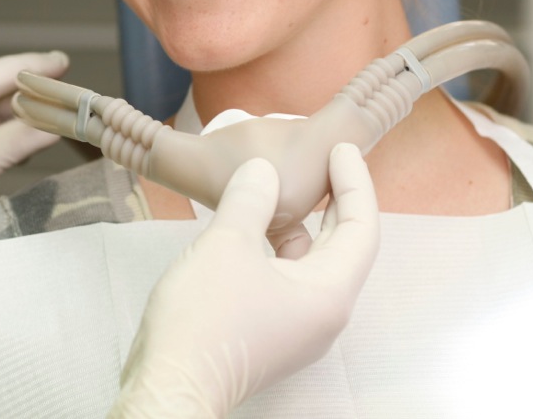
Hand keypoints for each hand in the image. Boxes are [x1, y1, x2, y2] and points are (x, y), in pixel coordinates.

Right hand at [111, 145, 379, 418]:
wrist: (171, 383)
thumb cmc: (204, 318)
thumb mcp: (227, 244)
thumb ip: (251, 199)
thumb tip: (262, 171)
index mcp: (329, 293)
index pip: (361, 227)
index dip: (354, 182)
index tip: (341, 149)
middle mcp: (323, 314)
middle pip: (342, 245)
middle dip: (333, 199)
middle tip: (322, 159)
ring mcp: (297, 327)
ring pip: (312, 262)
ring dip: (302, 222)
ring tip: (284, 184)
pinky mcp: (271, 332)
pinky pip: (288, 278)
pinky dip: (279, 246)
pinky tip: (254, 225)